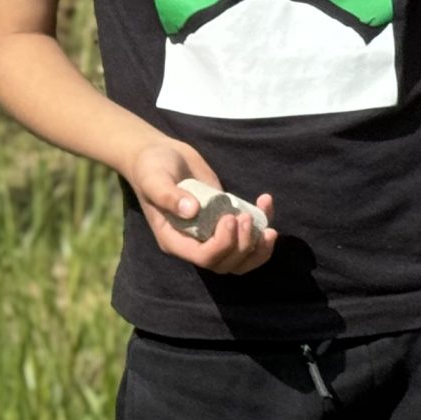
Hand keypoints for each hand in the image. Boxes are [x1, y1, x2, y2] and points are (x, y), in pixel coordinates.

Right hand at [125, 137, 276, 273]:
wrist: (161, 155)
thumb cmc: (152, 168)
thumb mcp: (154, 178)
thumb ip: (168, 195)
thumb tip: (192, 211)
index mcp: (175, 240)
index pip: (203, 258)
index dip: (222, 245)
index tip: (230, 218)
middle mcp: (194, 242)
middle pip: (225, 264)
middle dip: (243, 246)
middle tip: (246, 217)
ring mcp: (211, 233)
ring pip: (240, 259)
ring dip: (259, 249)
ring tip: (269, 228)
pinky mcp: (225, 219)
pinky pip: (248, 235)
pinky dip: (263, 223)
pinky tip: (265, 201)